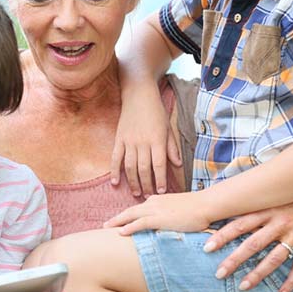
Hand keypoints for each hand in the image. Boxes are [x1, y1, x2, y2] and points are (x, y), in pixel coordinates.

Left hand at [103, 191, 209, 234]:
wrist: (207, 204)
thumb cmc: (198, 208)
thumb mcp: (180, 209)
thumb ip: (171, 214)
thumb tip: (169, 222)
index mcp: (159, 200)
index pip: (139, 208)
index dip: (128, 215)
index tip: (119, 220)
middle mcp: (154, 202)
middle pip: (130, 210)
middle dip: (117, 218)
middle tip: (105, 224)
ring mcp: (156, 209)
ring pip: (131, 215)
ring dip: (117, 222)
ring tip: (106, 228)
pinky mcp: (160, 218)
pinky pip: (140, 223)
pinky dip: (128, 227)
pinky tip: (120, 233)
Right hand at [111, 82, 180, 196]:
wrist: (138, 95)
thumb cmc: (156, 111)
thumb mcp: (168, 127)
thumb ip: (172, 147)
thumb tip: (177, 165)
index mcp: (157, 140)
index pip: (159, 165)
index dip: (160, 180)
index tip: (162, 191)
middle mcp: (143, 142)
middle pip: (144, 169)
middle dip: (147, 185)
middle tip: (149, 196)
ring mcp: (129, 141)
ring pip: (130, 166)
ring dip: (133, 182)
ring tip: (136, 192)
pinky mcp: (119, 138)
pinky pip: (116, 157)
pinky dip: (115, 170)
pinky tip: (115, 182)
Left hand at [204, 180, 292, 291]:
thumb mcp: (275, 193)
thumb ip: (256, 202)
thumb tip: (228, 206)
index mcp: (268, 209)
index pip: (239, 223)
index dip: (222, 236)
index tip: (206, 247)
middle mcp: (280, 221)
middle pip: (253, 244)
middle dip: (234, 260)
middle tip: (219, 274)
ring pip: (274, 258)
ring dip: (258, 274)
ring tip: (243, 286)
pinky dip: (291, 281)